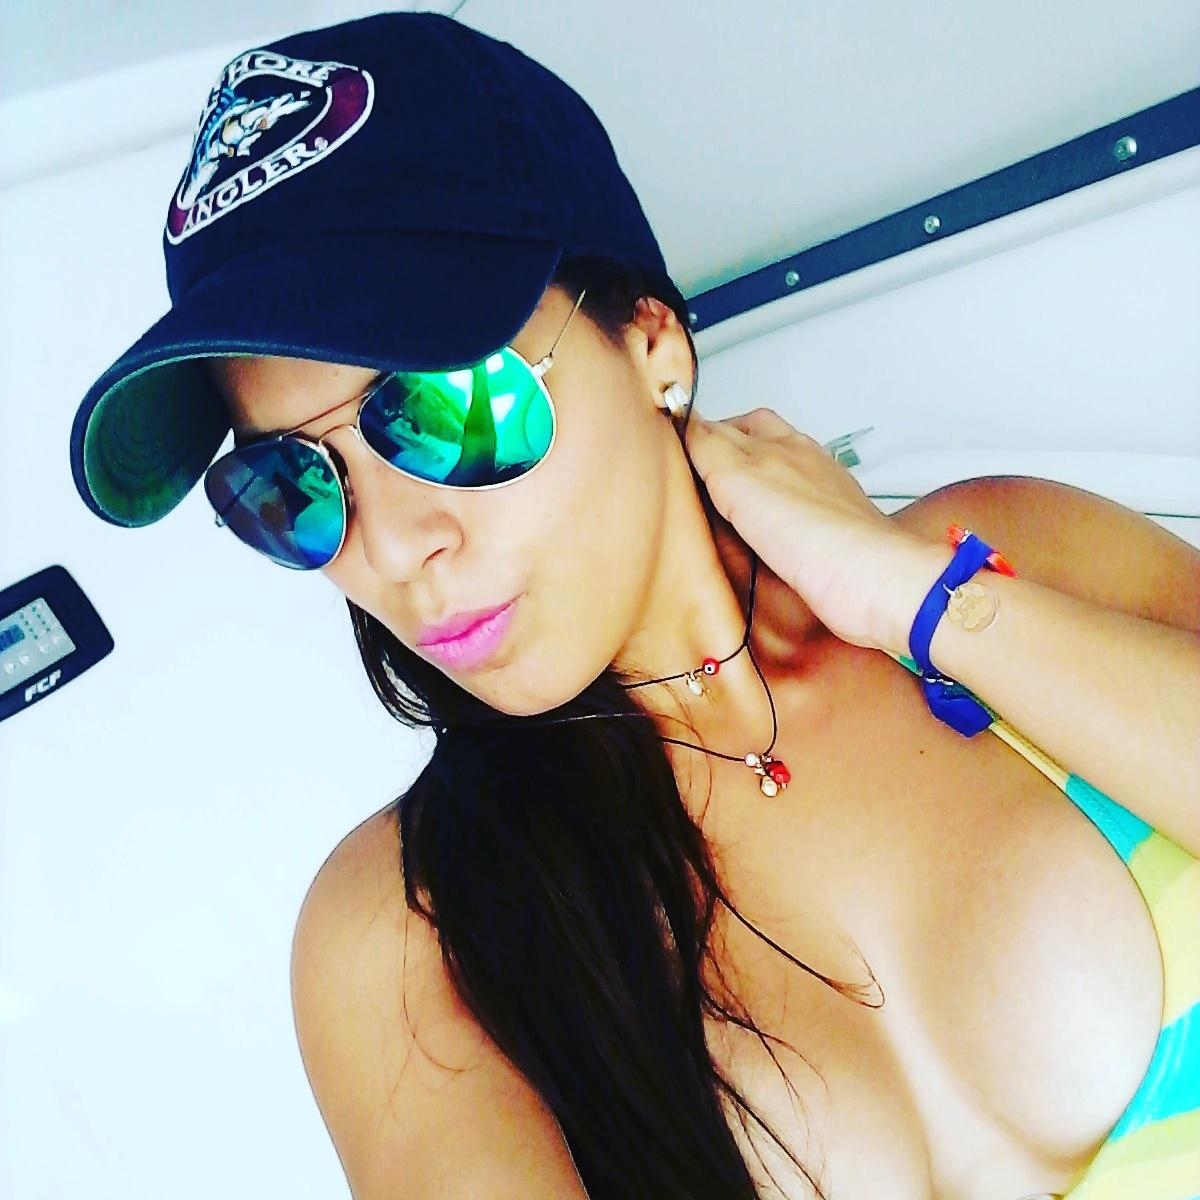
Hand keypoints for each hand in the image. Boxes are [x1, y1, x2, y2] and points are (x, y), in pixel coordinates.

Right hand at [684, 408, 948, 653]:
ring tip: (719, 503)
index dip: (700, 431)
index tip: (672, 446)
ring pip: (778, 479)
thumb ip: (709, 446)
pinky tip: (757, 538)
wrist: (868, 583)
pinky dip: (769, 520)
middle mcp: (805, 466)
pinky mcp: (826, 540)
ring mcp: (820, 502)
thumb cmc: (811, 532)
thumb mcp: (739, 476)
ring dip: (750, 484)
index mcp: (783, 443)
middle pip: (758, 443)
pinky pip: (791, 518)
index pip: (731, 425)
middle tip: (693, 469)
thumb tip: (682, 420)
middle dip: (727, 449)